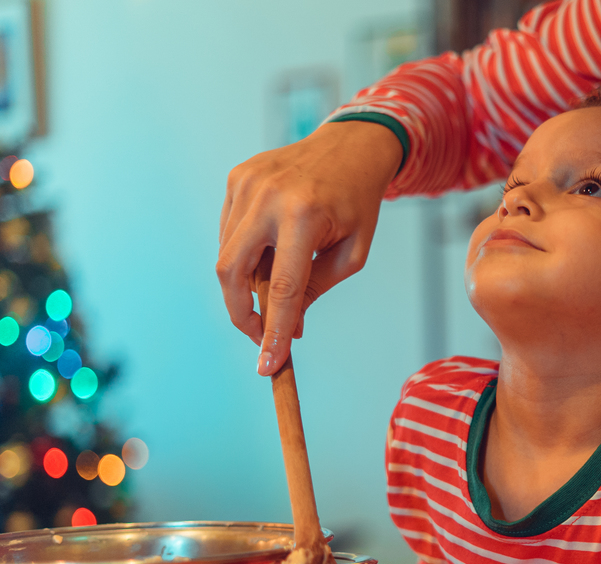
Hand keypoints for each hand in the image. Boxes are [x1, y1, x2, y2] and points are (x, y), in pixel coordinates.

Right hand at [216, 120, 404, 374]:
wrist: (351, 146)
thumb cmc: (358, 202)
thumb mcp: (352, 253)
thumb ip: (315, 289)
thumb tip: (287, 328)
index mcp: (303, 215)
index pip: (282, 287)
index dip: (273, 331)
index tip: (268, 365)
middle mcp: (266, 197)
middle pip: (232, 272)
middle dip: (242, 313)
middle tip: (262, 336)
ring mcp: (245, 184)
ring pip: (226, 254)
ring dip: (247, 282)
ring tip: (280, 279)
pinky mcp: (236, 178)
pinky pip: (230, 231)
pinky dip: (245, 253)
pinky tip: (272, 248)